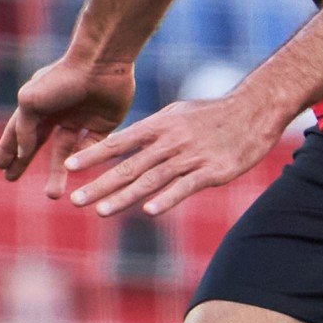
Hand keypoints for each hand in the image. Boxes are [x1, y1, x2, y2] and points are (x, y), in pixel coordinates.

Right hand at [0, 54, 135, 197]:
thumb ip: (23, 128)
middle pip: (38, 143)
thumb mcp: (31, 102)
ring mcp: (80, 118)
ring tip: (52, 196)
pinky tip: (77, 166)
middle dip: (24, 162)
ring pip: (66, 152)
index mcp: (38, 104)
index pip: (17, 130)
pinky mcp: (104, 123)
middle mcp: (58, 112)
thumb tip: (22, 152)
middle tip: (11, 181)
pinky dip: (85, 158)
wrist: (101, 64)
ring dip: (58, 173)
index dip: (7, 148)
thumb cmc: (61, 79)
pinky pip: (92, 147)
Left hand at [59, 87, 291, 217]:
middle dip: (99, 184)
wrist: (254, 110)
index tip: (68, 168)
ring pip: (151, 180)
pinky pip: (184, 187)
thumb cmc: (214, 114)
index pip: (119, 142)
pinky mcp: (211, 172)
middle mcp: (170, 141)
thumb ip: (153, 129)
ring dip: (124, 197)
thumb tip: (128, 141)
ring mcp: (190, 157)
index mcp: (159, 125)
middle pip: (129, 166)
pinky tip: (149, 211)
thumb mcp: (179, 114)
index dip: (93, 156)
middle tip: (75, 200)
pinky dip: (166, 199)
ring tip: (101, 211)